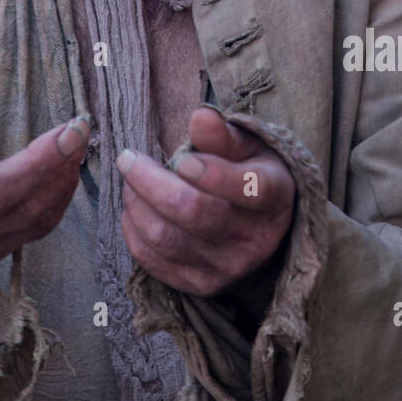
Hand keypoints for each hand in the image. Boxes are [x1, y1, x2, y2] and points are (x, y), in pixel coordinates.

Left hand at [117, 105, 294, 297]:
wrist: (260, 225)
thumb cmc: (249, 172)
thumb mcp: (248, 146)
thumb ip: (223, 134)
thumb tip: (200, 116)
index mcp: (273, 196)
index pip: (247, 188)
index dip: (211, 172)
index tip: (183, 158)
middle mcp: (254, 239)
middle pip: (192, 211)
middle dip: (149, 180)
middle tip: (127, 157)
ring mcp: (227, 268)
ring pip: (166, 237)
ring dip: (136, 203)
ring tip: (129, 180)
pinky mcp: (200, 284)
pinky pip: (153, 261)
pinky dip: (133, 230)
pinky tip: (134, 208)